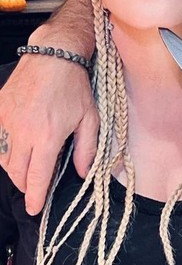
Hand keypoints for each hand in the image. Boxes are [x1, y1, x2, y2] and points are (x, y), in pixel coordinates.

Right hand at [0, 47, 97, 214]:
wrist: (53, 55)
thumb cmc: (75, 87)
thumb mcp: (90, 120)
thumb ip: (86, 150)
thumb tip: (83, 174)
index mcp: (46, 137)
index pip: (36, 177)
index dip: (34, 197)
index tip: (34, 209)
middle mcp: (22, 131)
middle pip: (16, 172)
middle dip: (25, 184)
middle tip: (34, 187)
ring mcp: (7, 120)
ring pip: (3, 157)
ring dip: (14, 168)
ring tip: (28, 167)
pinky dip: (5, 149)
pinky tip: (18, 148)